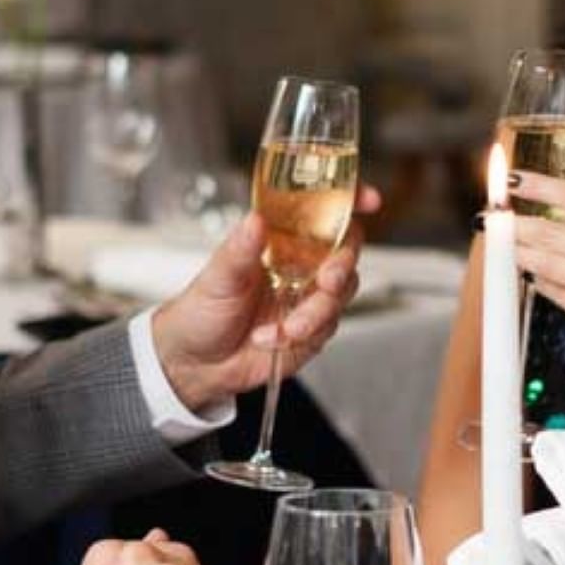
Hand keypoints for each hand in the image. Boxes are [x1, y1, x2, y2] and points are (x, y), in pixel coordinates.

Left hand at [150, 185, 381, 412]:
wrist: (196, 364)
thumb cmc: (201, 312)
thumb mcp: (216, 278)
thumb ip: (239, 250)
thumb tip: (255, 221)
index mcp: (278, 240)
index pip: (321, 211)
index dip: (350, 201)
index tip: (368, 200)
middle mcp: (299, 264)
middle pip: (345, 252)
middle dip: (342, 267)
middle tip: (327, 281)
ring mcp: (308, 296)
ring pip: (341, 295)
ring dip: (316, 312)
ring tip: (285, 328)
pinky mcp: (313, 329)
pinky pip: (328, 327)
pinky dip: (304, 335)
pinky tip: (273, 339)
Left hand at [507, 171, 564, 378]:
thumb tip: (543, 215)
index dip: (538, 186)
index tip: (510, 180)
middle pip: (550, 234)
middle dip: (513, 228)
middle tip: (488, 220)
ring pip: (546, 266)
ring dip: (518, 256)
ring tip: (502, 247)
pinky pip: (555, 295)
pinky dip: (540, 285)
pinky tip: (531, 277)